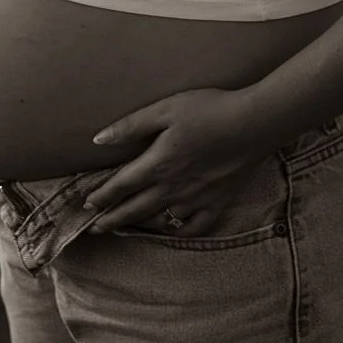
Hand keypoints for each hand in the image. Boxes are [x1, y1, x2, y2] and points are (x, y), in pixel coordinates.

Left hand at [81, 86, 275, 234]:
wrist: (253, 123)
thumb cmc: (208, 110)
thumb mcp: (164, 110)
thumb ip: (131, 126)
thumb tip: (99, 139)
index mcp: (158, 164)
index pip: (121, 186)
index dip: (102, 196)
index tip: (88, 204)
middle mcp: (174, 188)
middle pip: (136, 209)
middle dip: (114, 219)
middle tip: (97, 227)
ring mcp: (197, 199)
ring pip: (162, 221)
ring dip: (142, 226)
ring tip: (128, 228)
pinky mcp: (219, 203)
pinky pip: (196, 227)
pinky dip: (180, 231)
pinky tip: (173, 230)